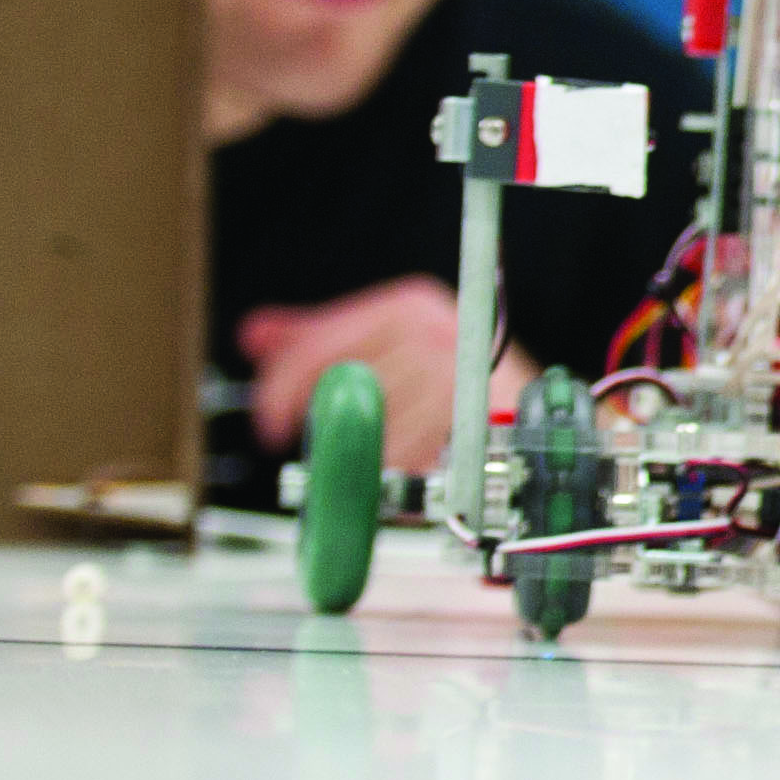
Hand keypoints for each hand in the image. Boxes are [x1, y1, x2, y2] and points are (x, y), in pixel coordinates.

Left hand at [236, 278, 532, 471]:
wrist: (524, 420)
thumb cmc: (449, 390)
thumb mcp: (384, 352)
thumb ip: (318, 342)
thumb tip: (255, 334)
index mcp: (408, 306)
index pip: (322, 339)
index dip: (283, 384)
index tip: (269, 420)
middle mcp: (437, 330)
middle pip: (346, 379)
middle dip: (321, 422)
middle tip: (310, 451)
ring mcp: (459, 373)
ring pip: (377, 422)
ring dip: (364, 454)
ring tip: (370, 464)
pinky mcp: (478, 418)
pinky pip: (411, 455)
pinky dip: (397, 472)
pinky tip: (399, 472)